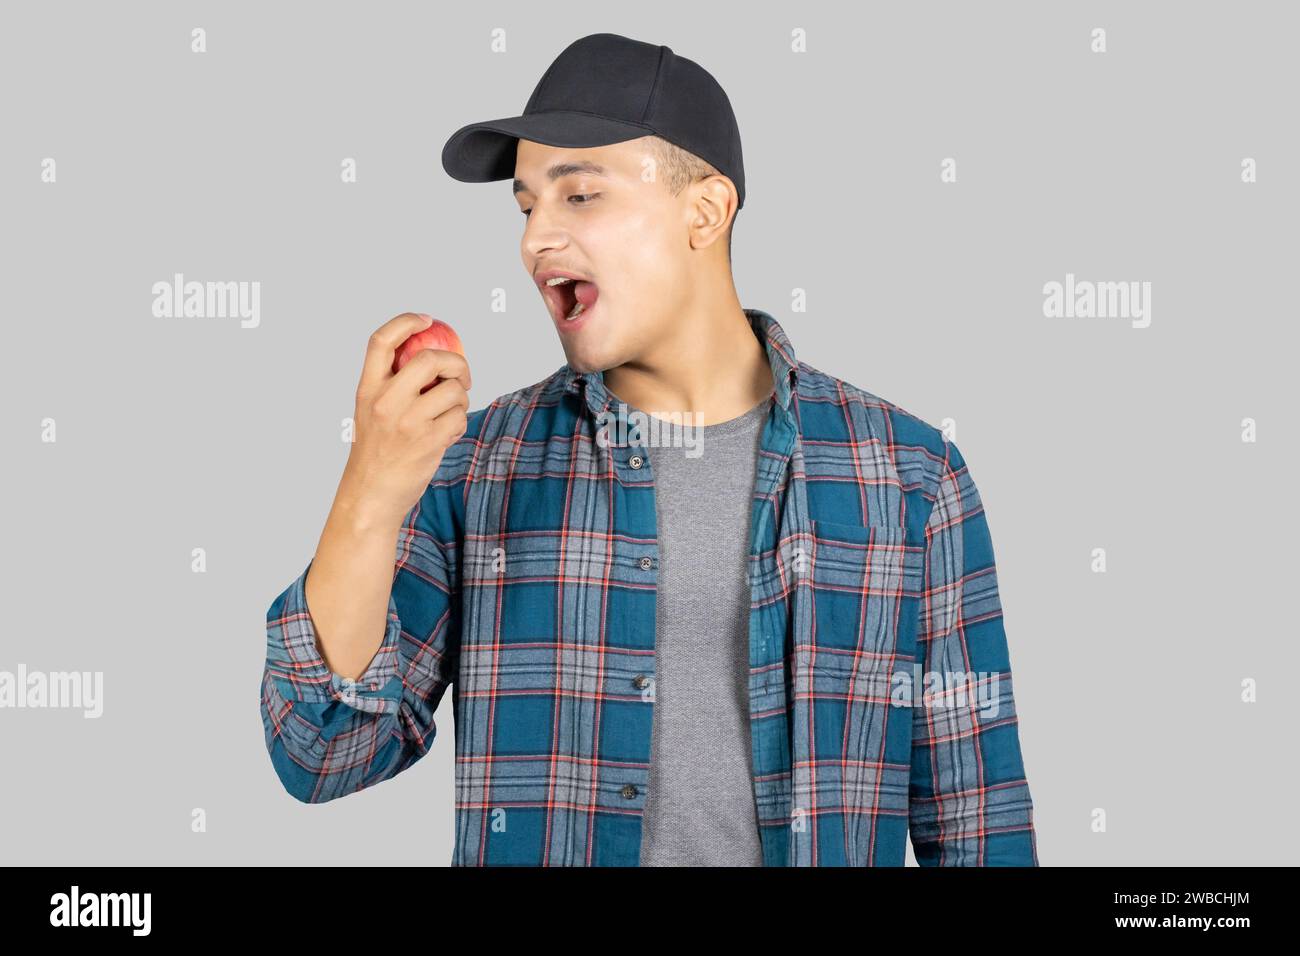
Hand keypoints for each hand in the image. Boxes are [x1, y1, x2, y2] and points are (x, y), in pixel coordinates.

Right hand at [338, 312, 471, 527]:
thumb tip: (436, 359)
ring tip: (451, 411)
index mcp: (367, 389)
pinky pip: (459, 417)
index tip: (426, 320)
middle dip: (456, 362)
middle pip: (429, 358)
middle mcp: (385, 401)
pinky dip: (460, 422)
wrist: (372, 494)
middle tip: (461, 375)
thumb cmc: (377, 451)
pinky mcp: (429, 441)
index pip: (381, 341)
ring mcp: (408, 421)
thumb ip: (394, 386)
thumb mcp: (372, 412)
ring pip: (453, 390)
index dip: (405, 322)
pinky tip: (447, 433)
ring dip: (462, 398)